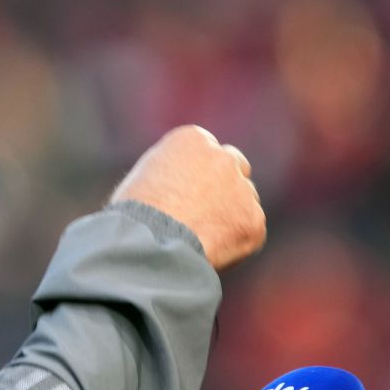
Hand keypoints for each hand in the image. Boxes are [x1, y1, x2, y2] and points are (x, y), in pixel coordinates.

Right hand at [110, 125, 265, 270]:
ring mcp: (243, 189)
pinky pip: (250, 230)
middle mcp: (223, 157)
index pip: (207, 149)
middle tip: (209, 208)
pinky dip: (236, 241)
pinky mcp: (254, 220)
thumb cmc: (136, 212)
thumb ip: (174, 170)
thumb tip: (183, 183)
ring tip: (202, 236)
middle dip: (228, 182)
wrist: (149, 242)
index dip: (199, 170)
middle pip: (236, 164)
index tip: (191, 188)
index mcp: (193, 139)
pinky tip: (210, 249)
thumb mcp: (146, 175)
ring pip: (246, 199)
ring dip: (233, 212)